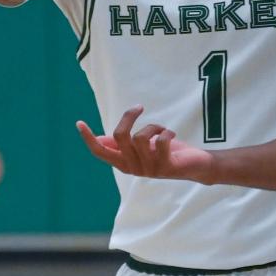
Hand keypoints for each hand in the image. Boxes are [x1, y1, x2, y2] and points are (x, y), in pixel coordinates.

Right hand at [77, 106, 216, 182]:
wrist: (195, 166)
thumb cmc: (167, 152)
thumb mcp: (142, 147)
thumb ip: (124, 144)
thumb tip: (101, 138)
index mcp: (124, 163)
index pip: (101, 152)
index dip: (89, 138)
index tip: (80, 123)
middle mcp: (133, 168)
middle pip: (119, 136)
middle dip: (128, 117)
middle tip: (139, 107)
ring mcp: (149, 169)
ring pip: (140, 137)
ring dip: (153, 126)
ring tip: (162, 129)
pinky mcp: (165, 166)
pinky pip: (160, 141)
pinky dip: (166, 131)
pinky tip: (171, 134)